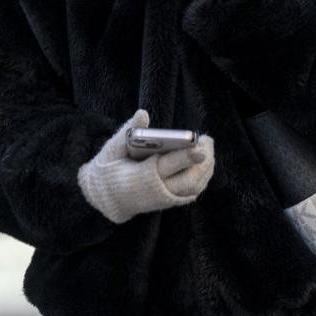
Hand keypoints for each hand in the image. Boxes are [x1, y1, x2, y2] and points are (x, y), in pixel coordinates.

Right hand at [77, 109, 214, 223]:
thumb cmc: (111, 167)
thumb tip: (143, 113)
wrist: (107, 197)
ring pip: (192, 187)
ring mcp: (164, 199)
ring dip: (205, 168)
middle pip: (186, 180)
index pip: (166, 167)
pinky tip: (206, 160)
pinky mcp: (170, 202)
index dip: (184, 159)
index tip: (200, 148)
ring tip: (208, 145)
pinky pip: (192, 191)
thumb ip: (128, 131)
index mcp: (139, 178)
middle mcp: (154, 192)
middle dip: (202, 162)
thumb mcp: (113, 148)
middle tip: (207, 140)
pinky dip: (202, 176)